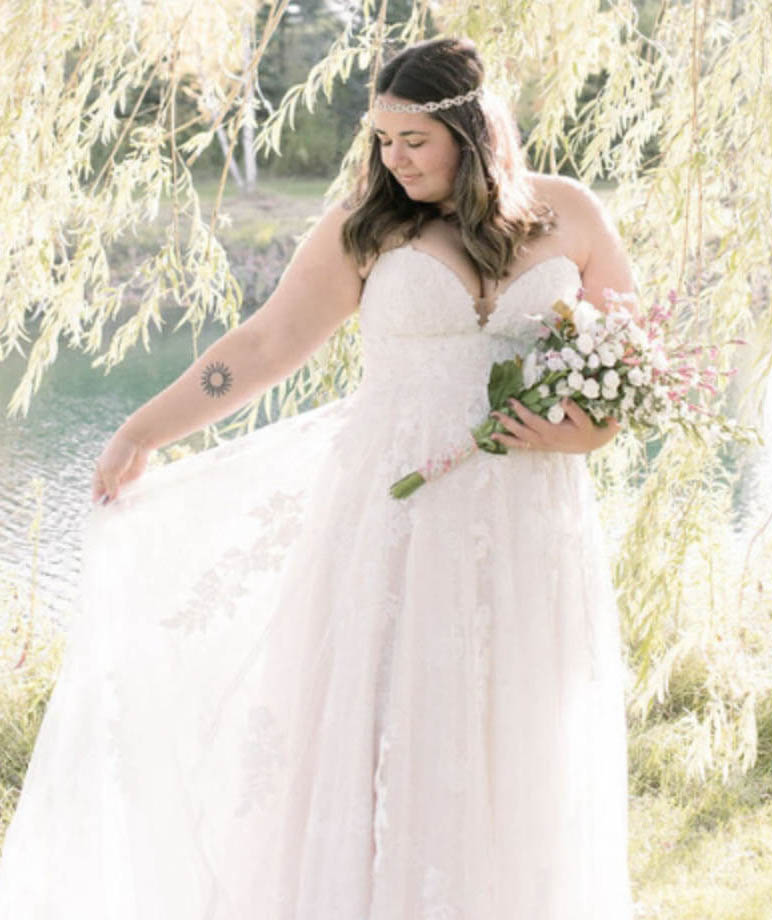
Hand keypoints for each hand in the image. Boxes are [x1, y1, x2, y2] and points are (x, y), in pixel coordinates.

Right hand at [91, 429, 150, 504]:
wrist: (136, 442)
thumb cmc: (118, 453)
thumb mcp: (111, 470)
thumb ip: (111, 486)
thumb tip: (111, 501)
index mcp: (99, 479)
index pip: (97, 497)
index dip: (100, 505)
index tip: (104, 514)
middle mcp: (109, 483)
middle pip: (109, 500)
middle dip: (113, 506)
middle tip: (118, 510)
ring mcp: (122, 483)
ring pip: (121, 499)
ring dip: (124, 504)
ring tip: (127, 506)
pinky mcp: (134, 481)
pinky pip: (132, 493)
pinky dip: (133, 499)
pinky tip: (135, 502)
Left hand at [490, 397, 619, 453]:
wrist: (589, 443)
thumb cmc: (586, 428)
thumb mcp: (584, 419)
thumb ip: (573, 409)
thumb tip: (563, 399)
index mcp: (552, 432)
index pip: (531, 420)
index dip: (520, 411)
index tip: (510, 401)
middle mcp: (543, 440)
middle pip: (521, 431)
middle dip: (506, 422)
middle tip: (494, 413)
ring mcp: (541, 445)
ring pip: (520, 442)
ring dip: (505, 438)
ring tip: (492, 434)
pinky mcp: (541, 447)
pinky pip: (524, 446)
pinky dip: (512, 444)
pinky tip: (503, 440)